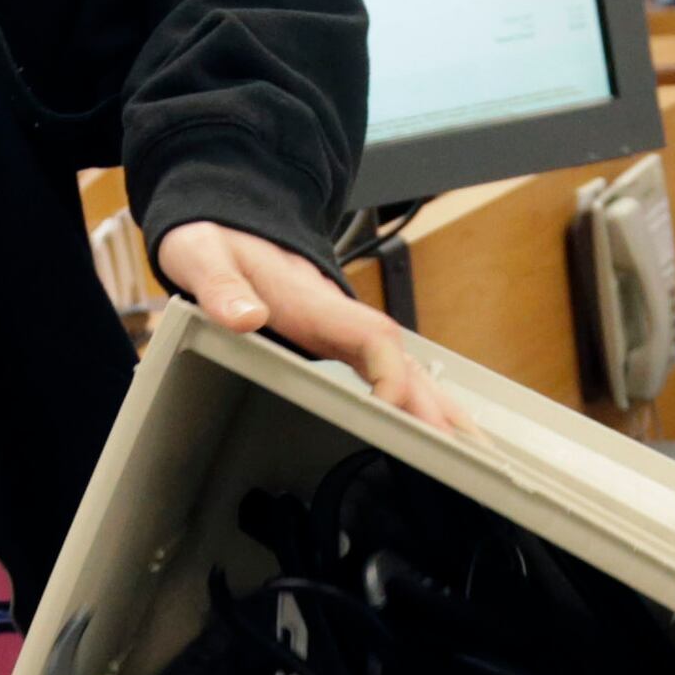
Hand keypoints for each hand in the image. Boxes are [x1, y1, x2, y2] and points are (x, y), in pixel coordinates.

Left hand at [156, 220, 463, 432]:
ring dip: (438, 406)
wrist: (226, 222)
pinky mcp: (339, 340)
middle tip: (462, 452)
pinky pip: (388, 370)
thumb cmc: (217, 242)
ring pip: (405, 368)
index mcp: (314, 302)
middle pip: (404, 360)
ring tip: (471, 451)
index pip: (373, 338)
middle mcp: (341, 317)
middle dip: (434, 406)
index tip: (393, 411)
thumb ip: (220, 285)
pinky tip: (434, 427)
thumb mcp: (203, 255)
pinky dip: (417, 399)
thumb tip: (246, 315)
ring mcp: (344, 329)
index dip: (390, 375)